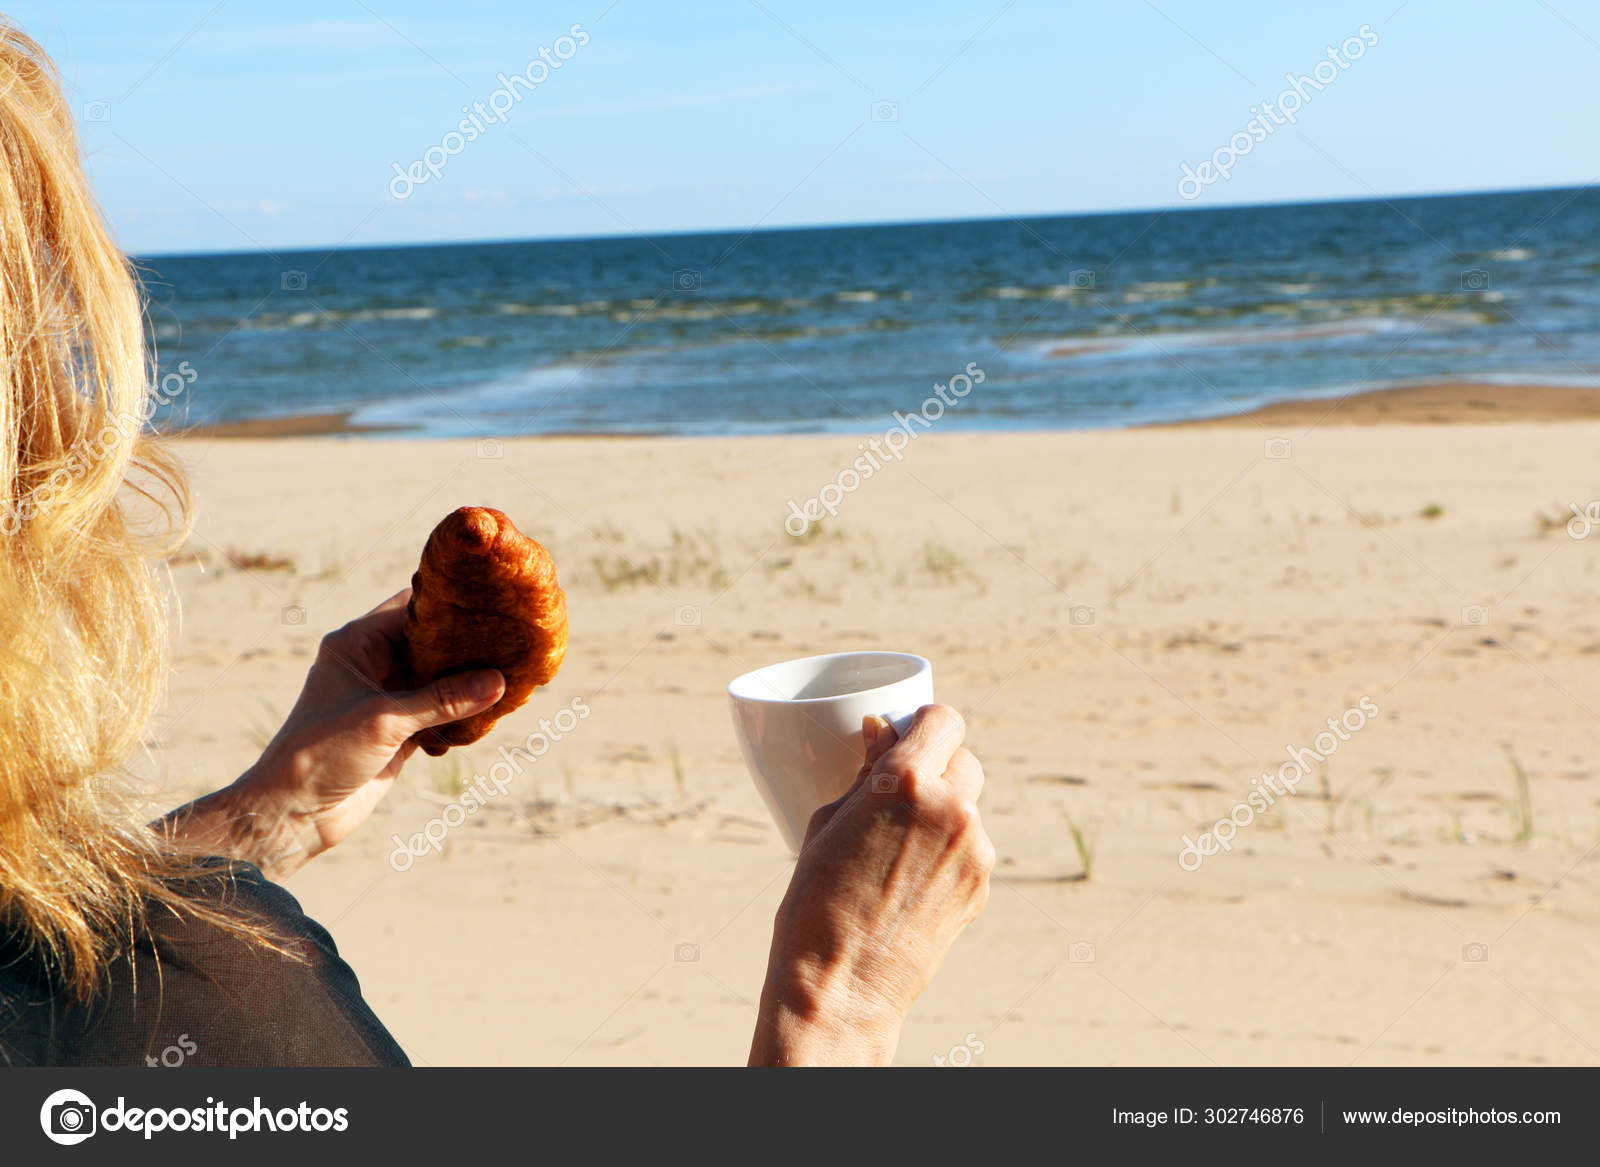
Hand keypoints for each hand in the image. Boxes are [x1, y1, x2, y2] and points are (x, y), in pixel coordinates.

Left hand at [162, 589, 504, 878]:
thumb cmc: (320, 755)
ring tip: (511, 676)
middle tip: (510, 639)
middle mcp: (372, 665)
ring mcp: (388, 698)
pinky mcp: (400, 731)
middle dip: (466, 645)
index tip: (490, 601)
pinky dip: (463, 715)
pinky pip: (441, 713)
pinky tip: (490, 715)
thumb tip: (497, 681)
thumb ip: (443, 700)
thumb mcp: (384, 721)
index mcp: (356, 644)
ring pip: (439, 680)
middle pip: (430, 643)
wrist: (292, 815)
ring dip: (468, 683)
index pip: (410, 608)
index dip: (448, 604)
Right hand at [749, 704, 994, 1065]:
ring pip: (970, 806)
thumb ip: (863, 774)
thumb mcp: (826, 824)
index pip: (944, 720)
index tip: (909, 733)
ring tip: (899, 843)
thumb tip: (880, 734)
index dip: (926, 723)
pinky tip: (911, 877)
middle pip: (964, 759)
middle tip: (903, 788)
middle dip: (938, 765)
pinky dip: (948, 849)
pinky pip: (971, 847)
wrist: (841, 987)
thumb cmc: (815, 902)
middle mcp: (951, 809)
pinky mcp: (981, 886)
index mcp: (905, 782)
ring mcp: (974, 850)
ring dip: (944, 809)